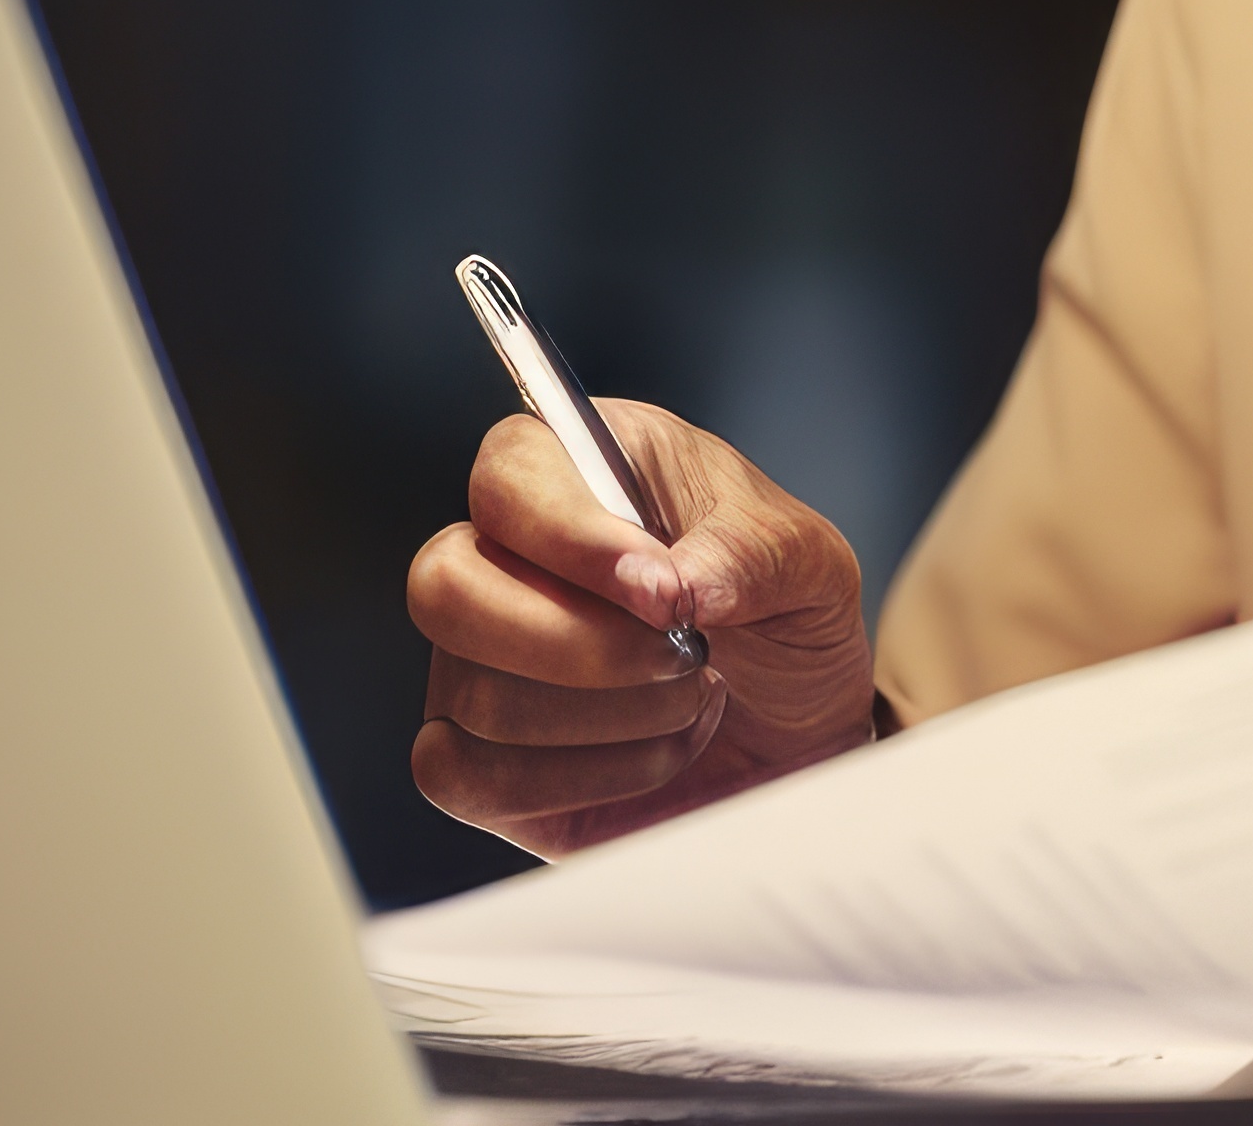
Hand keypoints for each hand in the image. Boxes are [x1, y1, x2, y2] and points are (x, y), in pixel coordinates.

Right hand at [404, 400, 876, 855]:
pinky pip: (464, 779)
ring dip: (616, 717)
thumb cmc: (783, 619)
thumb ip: (752, 552)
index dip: (572, 537)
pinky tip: (649, 758)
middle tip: (686, 654)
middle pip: (444, 587)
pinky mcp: (478, 766)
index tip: (663, 591)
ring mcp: (476, 665)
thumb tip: (675, 582)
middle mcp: (502, 563)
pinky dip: (579, 781)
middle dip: (576, 642)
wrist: (800, 731)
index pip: (508, 477)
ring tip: (692, 700)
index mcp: (572, 472)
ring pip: (476, 697)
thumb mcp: (808, 563)